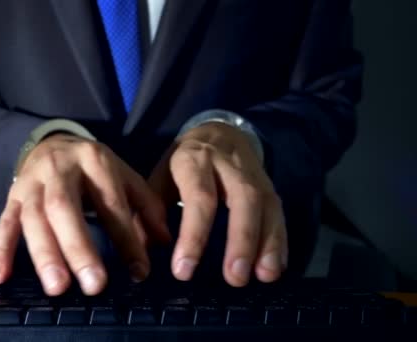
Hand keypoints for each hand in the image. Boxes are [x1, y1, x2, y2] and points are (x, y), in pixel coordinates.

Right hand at [0, 133, 170, 295]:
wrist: (53, 141)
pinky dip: (1, 250)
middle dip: (79, 248)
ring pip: (33, 217)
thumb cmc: (93, 167)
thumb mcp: (124, 175)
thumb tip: (165, 243)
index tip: (138, 271)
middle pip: (64, 207)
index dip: (126, 238)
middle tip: (94, 285)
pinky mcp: (12, 196)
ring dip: (44, 254)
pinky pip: (4, 223)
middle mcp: (60, 169)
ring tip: (57, 287)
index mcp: (95, 161)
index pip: (111, 203)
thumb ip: (146, 206)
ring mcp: (32, 183)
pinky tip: (1, 276)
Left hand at [149, 122, 286, 286]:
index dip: (193, 235)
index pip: (198, 197)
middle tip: (234, 277)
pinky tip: (274, 267)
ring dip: (267, 243)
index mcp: (193, 160)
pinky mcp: (270, 185)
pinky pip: (279, 212)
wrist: (217, 130)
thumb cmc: (183, 162)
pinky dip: (279, 241)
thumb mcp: (160, 177)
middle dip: (241, 240)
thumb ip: (150, 212)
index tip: (184, 270)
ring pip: (266, 206)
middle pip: (242, 199)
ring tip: (263, 276)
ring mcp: (253, 174)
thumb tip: (139, 252)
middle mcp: (228, 165)